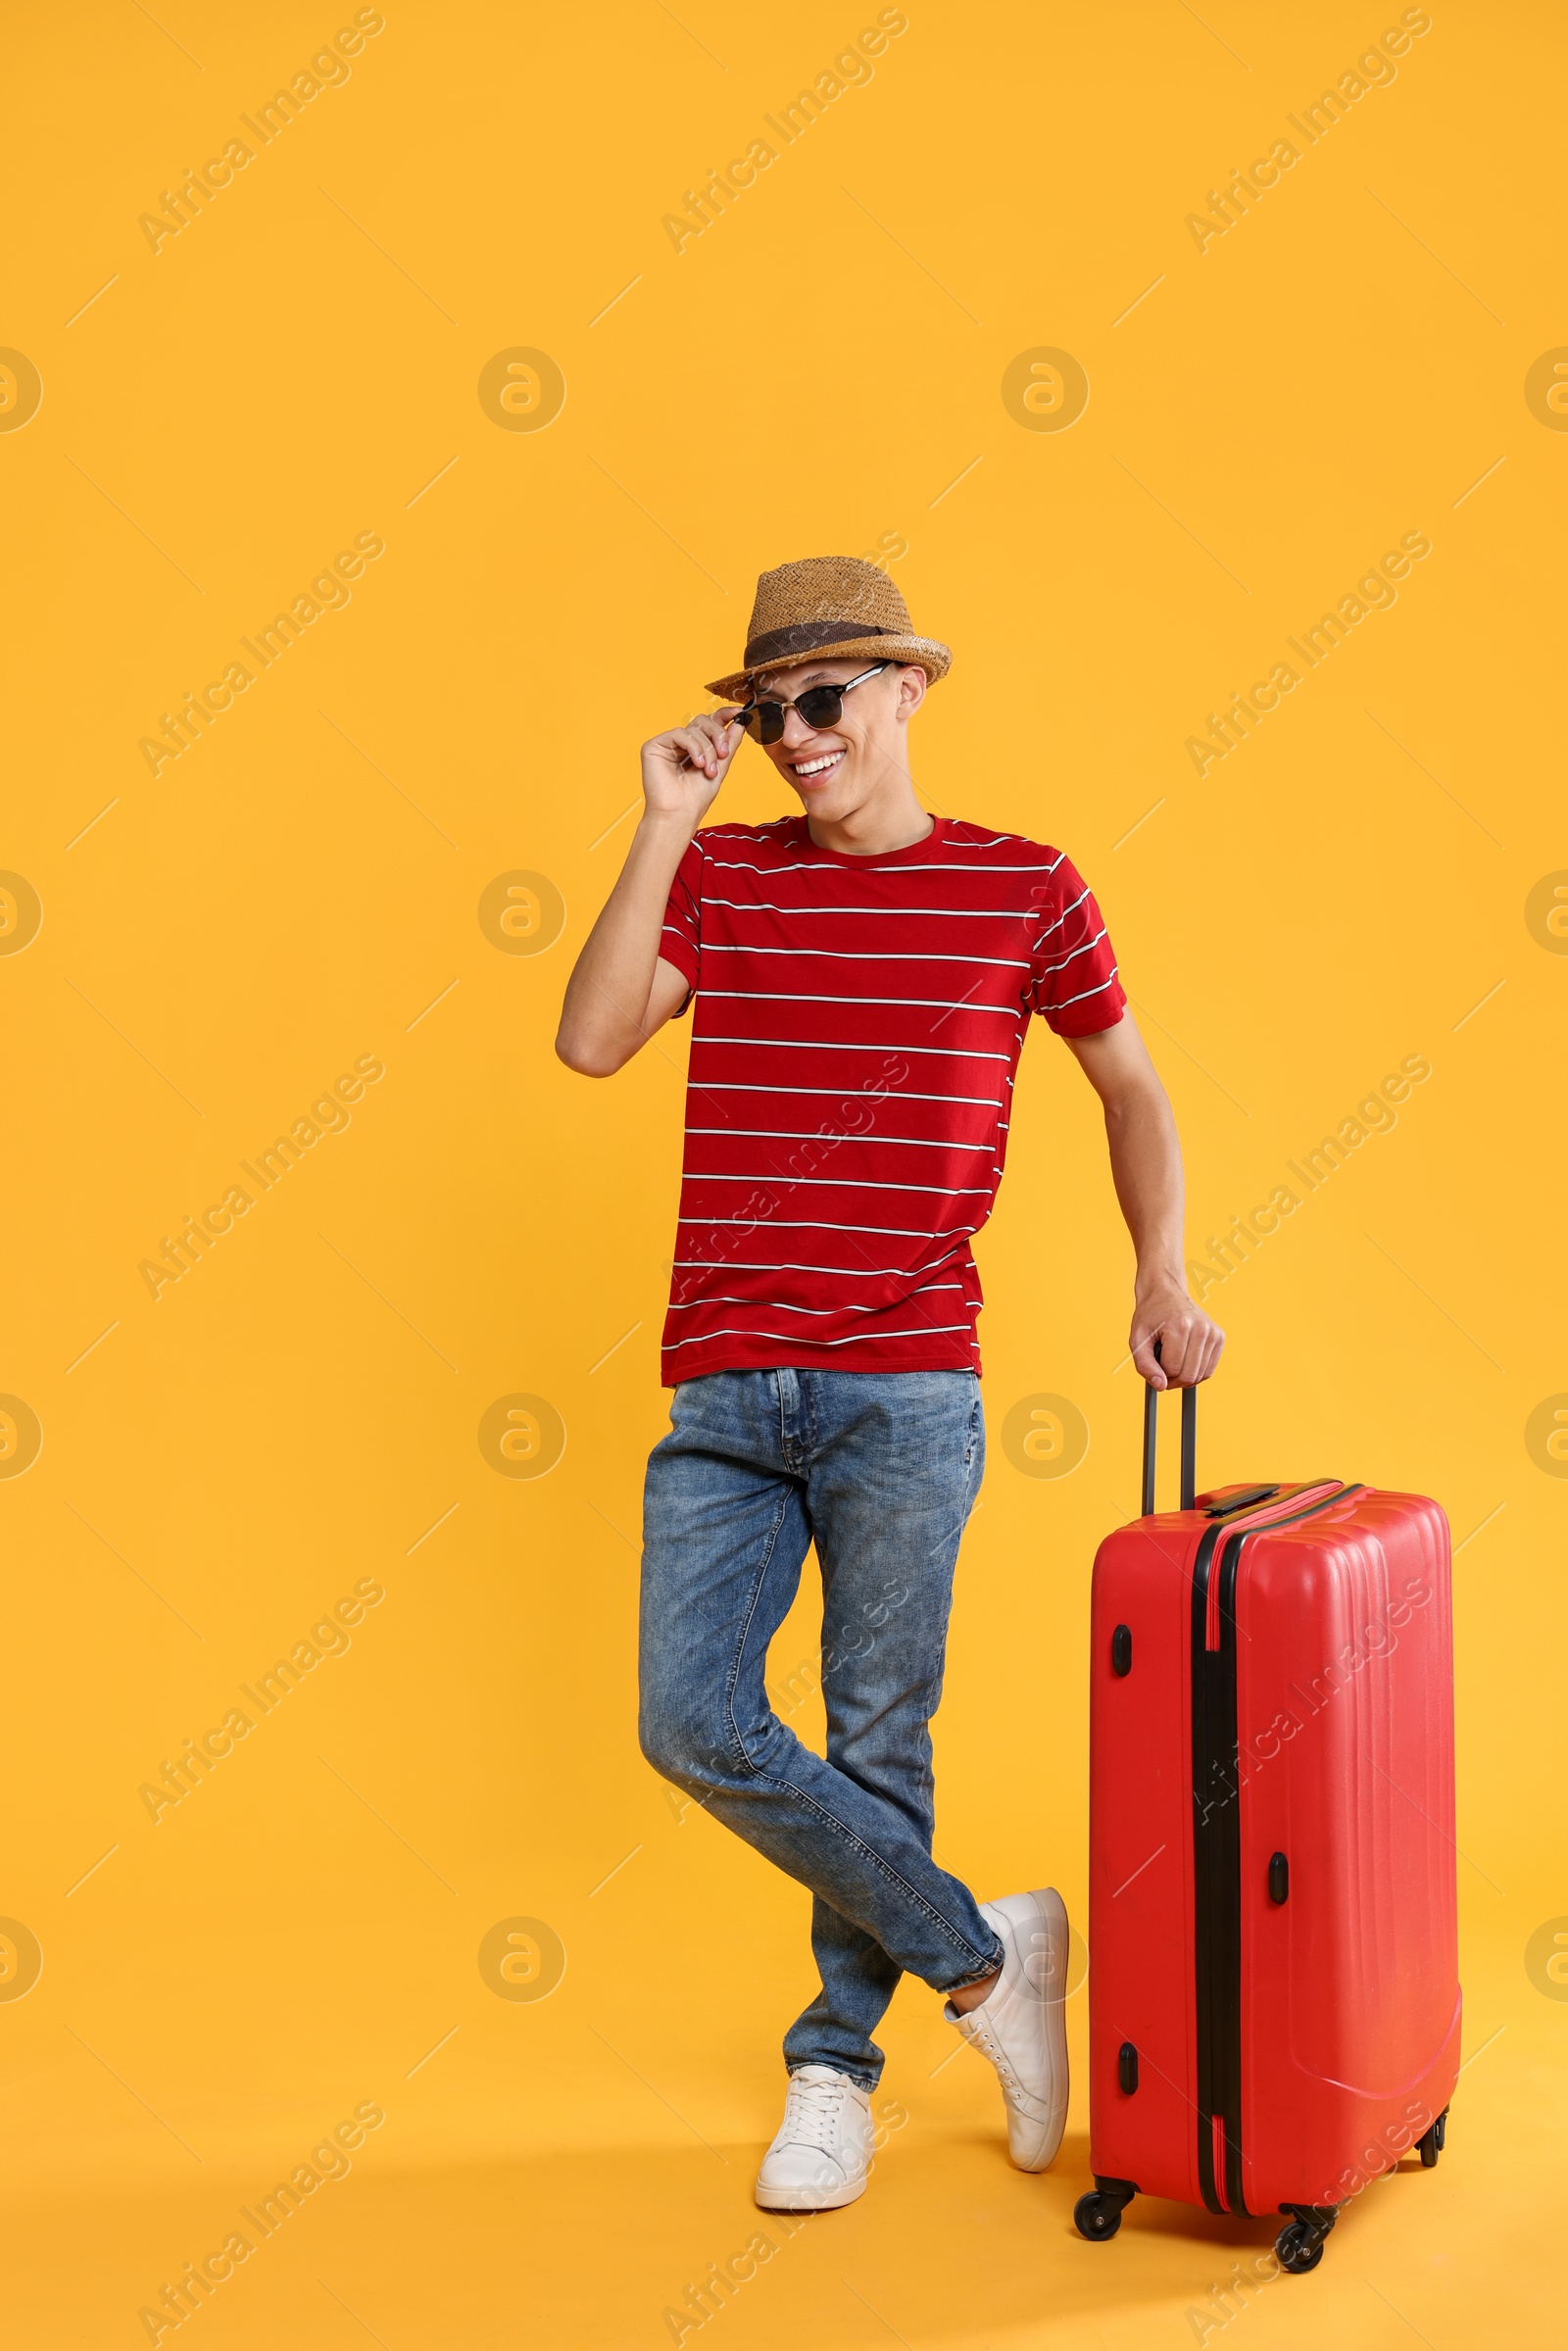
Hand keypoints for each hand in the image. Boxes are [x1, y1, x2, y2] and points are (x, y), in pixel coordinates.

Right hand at [640, 707, 744, 824]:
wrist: (680, 813)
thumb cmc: (696, 798)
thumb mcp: (720, 768)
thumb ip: (729, 745)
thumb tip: (739, 723)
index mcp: (696, 747)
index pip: (709, 723)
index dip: (723, 715)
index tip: (739, 712)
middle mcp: (681, 743)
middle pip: (703, 721)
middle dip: (717, 736)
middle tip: (723, 754)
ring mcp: (667, 744)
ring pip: (694, 729)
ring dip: (707, 749)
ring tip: (708, 770)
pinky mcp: (654, 746)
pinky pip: (680, 734)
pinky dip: (693, 747)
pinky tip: (697, 763)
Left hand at [1131, 1284, 1223, 1386]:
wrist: (1165, 1292)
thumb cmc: (1150, 1315)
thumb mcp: (1137, 1339)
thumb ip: (1145, 1365)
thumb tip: (1160, 1386)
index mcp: (1180, 1326)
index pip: (1172, 1370)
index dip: (1160, 1373)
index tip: (1154, 1363)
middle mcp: (1201, 1329)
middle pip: (1189, 1376)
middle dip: (1173, 1379)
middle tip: (1162, 1366)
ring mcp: (1213, 1332)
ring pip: (1201, 1376)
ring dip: (1184, 1375)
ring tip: (1173, 1359)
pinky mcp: (1219, 1337)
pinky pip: (1209, 1370)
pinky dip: (1195, 1371)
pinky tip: (1185, 1359)